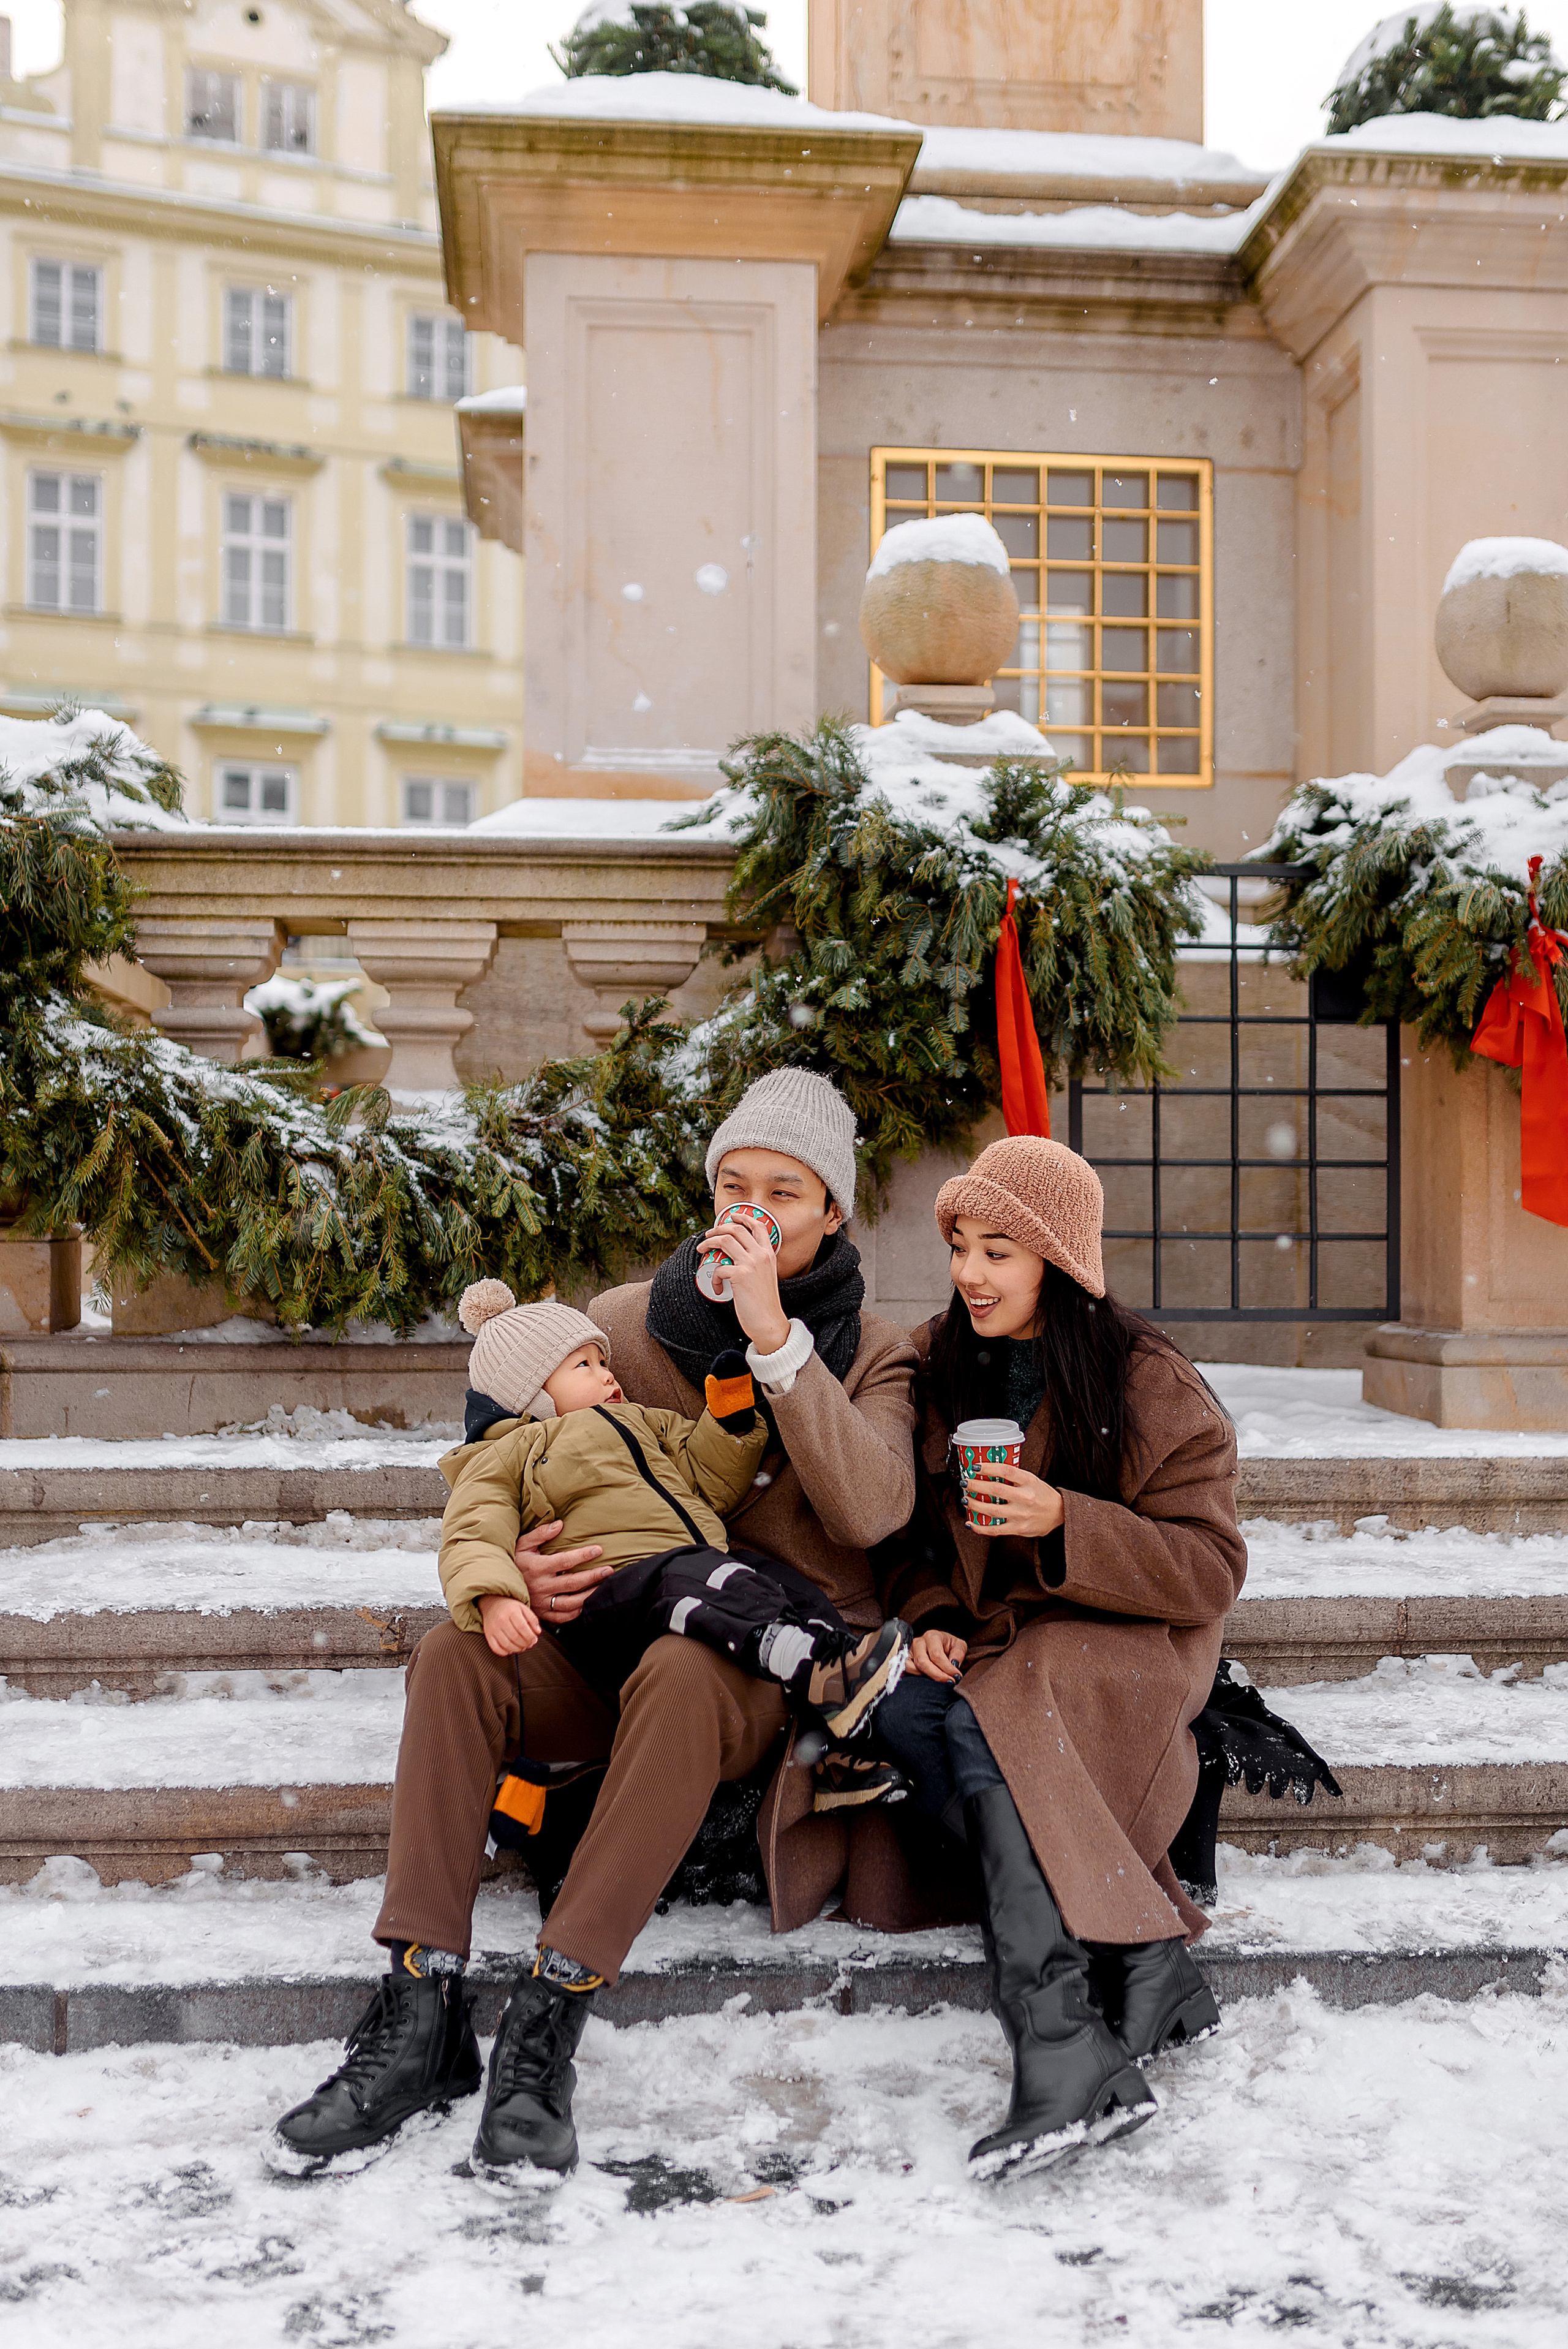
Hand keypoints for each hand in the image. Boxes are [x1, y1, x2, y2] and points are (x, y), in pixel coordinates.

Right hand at [478, 1593, 540, 1656]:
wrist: (492, 1604)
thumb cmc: (510, 1608)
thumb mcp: (523, 1608)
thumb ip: (532, 1619)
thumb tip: (537, 1632)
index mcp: (511, 1611)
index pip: (522, 1627)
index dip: (530, 1636)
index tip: (534, 1640)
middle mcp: (501, 1619)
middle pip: (515, 1637)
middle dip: (525, 1644)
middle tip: (529, 1644)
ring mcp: (493, 1628)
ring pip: (506, 1644)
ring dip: (517, 1649)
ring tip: (522, 1647)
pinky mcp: (488, 1635)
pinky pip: (496, 1648)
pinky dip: (504, 1652)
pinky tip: (510, 1649)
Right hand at [513, 1522, 609, 1625]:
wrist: (497, 1589)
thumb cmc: (513, 1562)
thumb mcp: (522, 1544)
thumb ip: (540, 1534)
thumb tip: (559, 1524)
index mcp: (537, 1567)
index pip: (565, 1561)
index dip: (583, 1555)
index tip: (598, 1550)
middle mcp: (541, 1586)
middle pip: (573, 1583)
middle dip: (593, 1576)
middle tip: (609, 1570)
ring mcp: (542, 1602)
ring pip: (571, 1602)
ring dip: (589, 1595)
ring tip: (604, 1587)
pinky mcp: (542, 1614)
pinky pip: (562, 1617)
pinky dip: (577, 1612)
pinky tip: (587, 1604)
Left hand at [698, 1215, 789, 1353]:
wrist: (769, 1322)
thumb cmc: (764, 1303)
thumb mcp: (766, 1277)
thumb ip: (757, 1264)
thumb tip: (737, 1259)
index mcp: (769, 1254)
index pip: (758, 1225)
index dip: (743, 1217)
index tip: (731, 1216)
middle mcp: (761, 1255)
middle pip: (737, 1229)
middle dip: (718, 1228)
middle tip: (708, 1234)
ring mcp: (751, 1264)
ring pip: (725, 1240)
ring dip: (709, 1242)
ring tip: (702, 1249)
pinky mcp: (740, 1276)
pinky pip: (719, 1268)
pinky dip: (714, 1277)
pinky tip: (717, 1288)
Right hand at [907, 1629, 967, 1682]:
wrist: (940, 1645)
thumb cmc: (949, 1646)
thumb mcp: (959, 1646)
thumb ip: (958, 1654)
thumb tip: (953, 1665)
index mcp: (932, 1636)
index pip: (936, 1655)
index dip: (947, 1668)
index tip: (956, 1677)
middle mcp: (918, 1643)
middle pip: (922, 1662)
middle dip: (936, 1675)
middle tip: (949, 1682)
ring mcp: (909, 1652)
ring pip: (911, 1667)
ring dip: (925, 1677)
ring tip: (938, 1682)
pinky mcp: (904, 1660)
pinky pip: (905, 1671)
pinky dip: (915, 1678)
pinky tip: (927, 1681)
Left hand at [963, 1462, 1064, 1540]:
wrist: (1059, 1513)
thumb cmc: (1043, 1495)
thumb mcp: (1031, 1479)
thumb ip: (1013, 1476)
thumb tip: (988, 1471)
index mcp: (1028, 1481)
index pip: (1006, 1470)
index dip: (988, 1467)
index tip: (975, 1466)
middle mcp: (1025, 1497)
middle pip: (995, 1489)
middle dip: (975, 1485)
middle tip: (965, 1483)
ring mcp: (1021, 1514)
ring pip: (992, 1510)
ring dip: (974, 1504)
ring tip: (965, 1499)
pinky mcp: (1018, 1528)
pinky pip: (995, 1529)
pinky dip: (980, 1528)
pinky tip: (970, 1523)